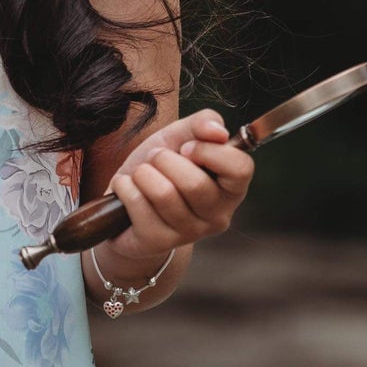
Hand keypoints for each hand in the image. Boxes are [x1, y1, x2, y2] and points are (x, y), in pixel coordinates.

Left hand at [103, 108, 254, 269]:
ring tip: (142, 175)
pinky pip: (137, 203)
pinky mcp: (159, 242)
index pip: (241, 168)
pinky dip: (125, 187)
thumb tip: (218, 131)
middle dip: (164, 160)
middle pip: (195, 184)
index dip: (208, 151)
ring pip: (163, 193)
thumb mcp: (180, 136)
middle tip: (156, 159)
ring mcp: (190, 233)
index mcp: (231, 188)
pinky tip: (129, 191)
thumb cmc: (161, 166)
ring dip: (143, 173)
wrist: (126, 200)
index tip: (186, 148)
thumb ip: (203, 124)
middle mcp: (218, 216)